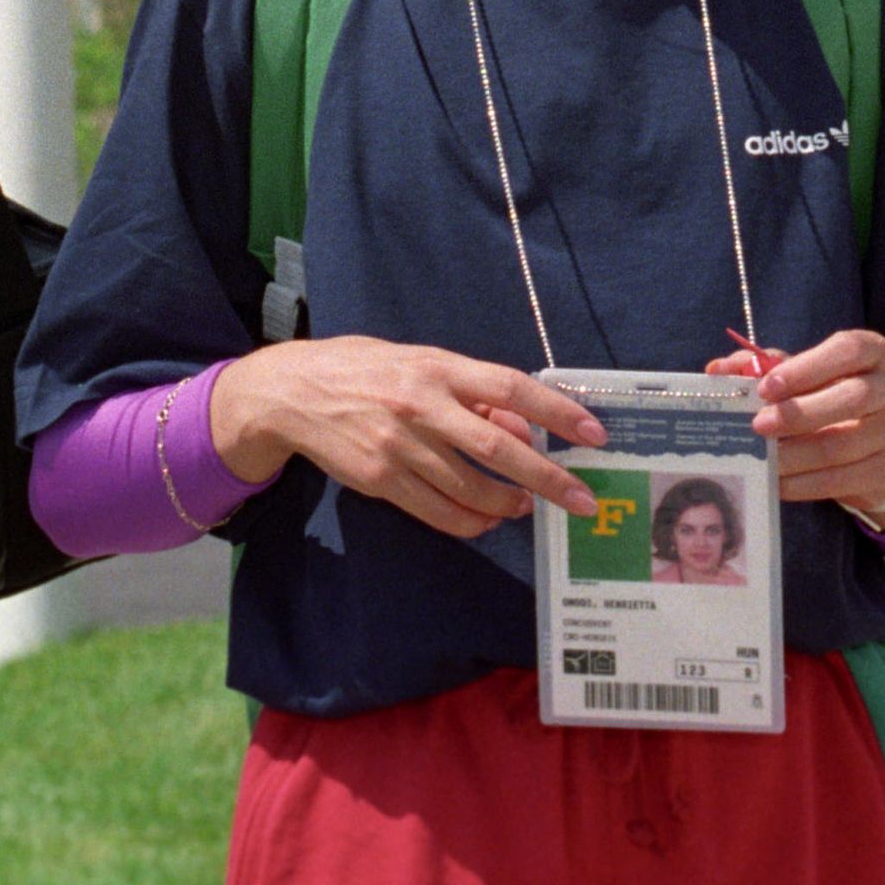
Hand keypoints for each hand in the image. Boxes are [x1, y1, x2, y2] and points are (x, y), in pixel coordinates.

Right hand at [208, 336, 608, 539]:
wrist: (291, 393)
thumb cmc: (364, 369)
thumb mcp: (419, 363)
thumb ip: (470, 394)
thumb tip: (521, 431)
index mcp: (437, 367)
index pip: (511, 389)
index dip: (556, 412)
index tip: (593, 433)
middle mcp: (421, 405)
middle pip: (499, 449)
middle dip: (548, 478)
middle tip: (582, 500)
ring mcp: (399, 445)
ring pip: (471, 489)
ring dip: (507, 504)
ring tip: (524, 507)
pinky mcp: (380, 479)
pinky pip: (437, 511)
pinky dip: (470, 521)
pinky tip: (486, 519)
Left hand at [713, 330, 884, 514]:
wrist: (876, 440)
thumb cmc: (830, 392)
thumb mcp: (804, 373)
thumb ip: (764, 366)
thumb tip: (717, 369)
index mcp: (872, 352)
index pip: (847, 351)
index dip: (807, 368)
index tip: (766, 386)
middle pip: (852, 398)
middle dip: (800, 414)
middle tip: (758, 425)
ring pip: (843, 444)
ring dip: (796, 455)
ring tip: (762, 458)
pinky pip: (840, 480)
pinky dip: (803, 484)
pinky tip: (776, 483)